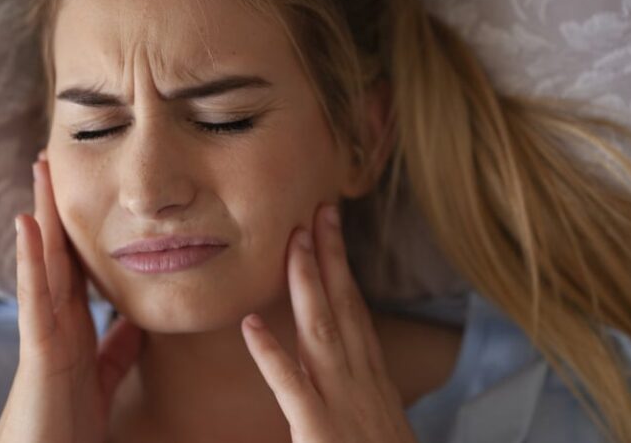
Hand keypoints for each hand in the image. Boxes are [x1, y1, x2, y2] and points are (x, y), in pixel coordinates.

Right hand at [0, 153, 142, 442]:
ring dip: (41, 215)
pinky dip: (30, 259)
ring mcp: (42, 333)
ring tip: (41, 169)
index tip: (85, 189)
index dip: (78, 230)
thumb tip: (135, 322)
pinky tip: (27, 222)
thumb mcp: (100, 380)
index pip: (76, 268)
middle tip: (54, 158)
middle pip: (57, 254)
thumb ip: (116, 351)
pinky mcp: (38, 350)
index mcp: (72, 330)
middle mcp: (54, 323)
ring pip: (42, 264)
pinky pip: (34, 298)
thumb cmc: (64, 428)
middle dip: (56, 208)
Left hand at [241, 204, 417, 442]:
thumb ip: (359, 406)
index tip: (332, 232)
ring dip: (307, 285)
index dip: (343, 271)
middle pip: (345, 310)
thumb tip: (342, 386)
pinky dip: (272, 356)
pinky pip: (293, 389)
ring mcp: (344, 408)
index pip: (357, 316)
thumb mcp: (379, 436)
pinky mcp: (320, 434)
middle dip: (330, 258)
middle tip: (317, 210)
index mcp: (374, 386)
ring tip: (292, 242)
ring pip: (323, 334)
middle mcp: (363, 386)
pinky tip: (250, 326)